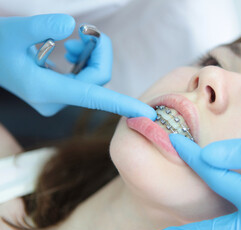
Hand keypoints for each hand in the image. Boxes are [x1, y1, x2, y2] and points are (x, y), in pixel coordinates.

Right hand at [0, 14, 155, 119]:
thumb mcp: (13, 30)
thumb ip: (41, 26)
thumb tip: (70, 24)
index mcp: (46, 90)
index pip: (93, 97)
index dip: (122, 104)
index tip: (146, 113)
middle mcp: (55, 101)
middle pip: (97, 79)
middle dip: (98, 52)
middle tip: (86, 31)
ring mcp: (57, 100)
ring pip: (93, 79)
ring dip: (91, 55)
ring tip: (74, 40)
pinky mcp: (59, 95)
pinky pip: (85, 79)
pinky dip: (83, 61)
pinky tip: (70, 50)